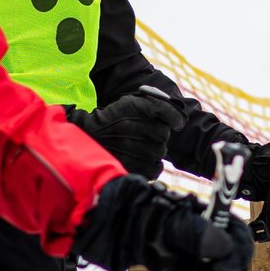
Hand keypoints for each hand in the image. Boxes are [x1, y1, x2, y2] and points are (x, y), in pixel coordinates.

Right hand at [65, 91, 185, 178]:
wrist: (88, 136)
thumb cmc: (113, 118)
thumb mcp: (131, 102)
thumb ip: (156, 104)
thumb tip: (181, 119)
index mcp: (138, 107)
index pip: (168, 112)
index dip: (175, 118)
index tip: (178, 124)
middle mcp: (138, 126)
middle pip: (164, 134)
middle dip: (157, 135)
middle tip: (140, 135)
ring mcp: (136, 148)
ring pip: (160, 151)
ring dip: (153, 150)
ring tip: (136, 147)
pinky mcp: (134, 165)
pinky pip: (155, 168)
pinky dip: (151, 165)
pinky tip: (139, 159)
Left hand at [71, 175, 252, 270]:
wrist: (118, 229)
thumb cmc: (145, 216)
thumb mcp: (170, 223)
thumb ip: (197, 233)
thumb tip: (223, 246)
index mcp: (216, 223)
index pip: (241, 240)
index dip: (237, 257)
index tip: (221, 269)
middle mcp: (214, 243)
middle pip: (232, 269)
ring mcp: (201, 262)